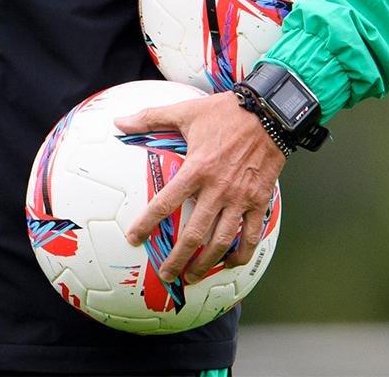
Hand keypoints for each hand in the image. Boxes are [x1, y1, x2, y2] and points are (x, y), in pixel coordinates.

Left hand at [117, 92, 283, 284]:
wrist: (269, 112)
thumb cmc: (225, 112)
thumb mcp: (185, 111)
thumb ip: (150, 118)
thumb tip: (119, 121)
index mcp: (196, 169)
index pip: (166, 202)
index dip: (147, 223)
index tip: (134, 239)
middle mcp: (218, 189)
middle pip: (194, 234)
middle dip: (178, 258)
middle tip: (166, 274)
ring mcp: (240, 198)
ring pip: (222, 240)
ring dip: (206, 263)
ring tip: (193, 276)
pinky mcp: (260, 200)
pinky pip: (251, 235)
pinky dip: (241, 253)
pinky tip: (231, 263)